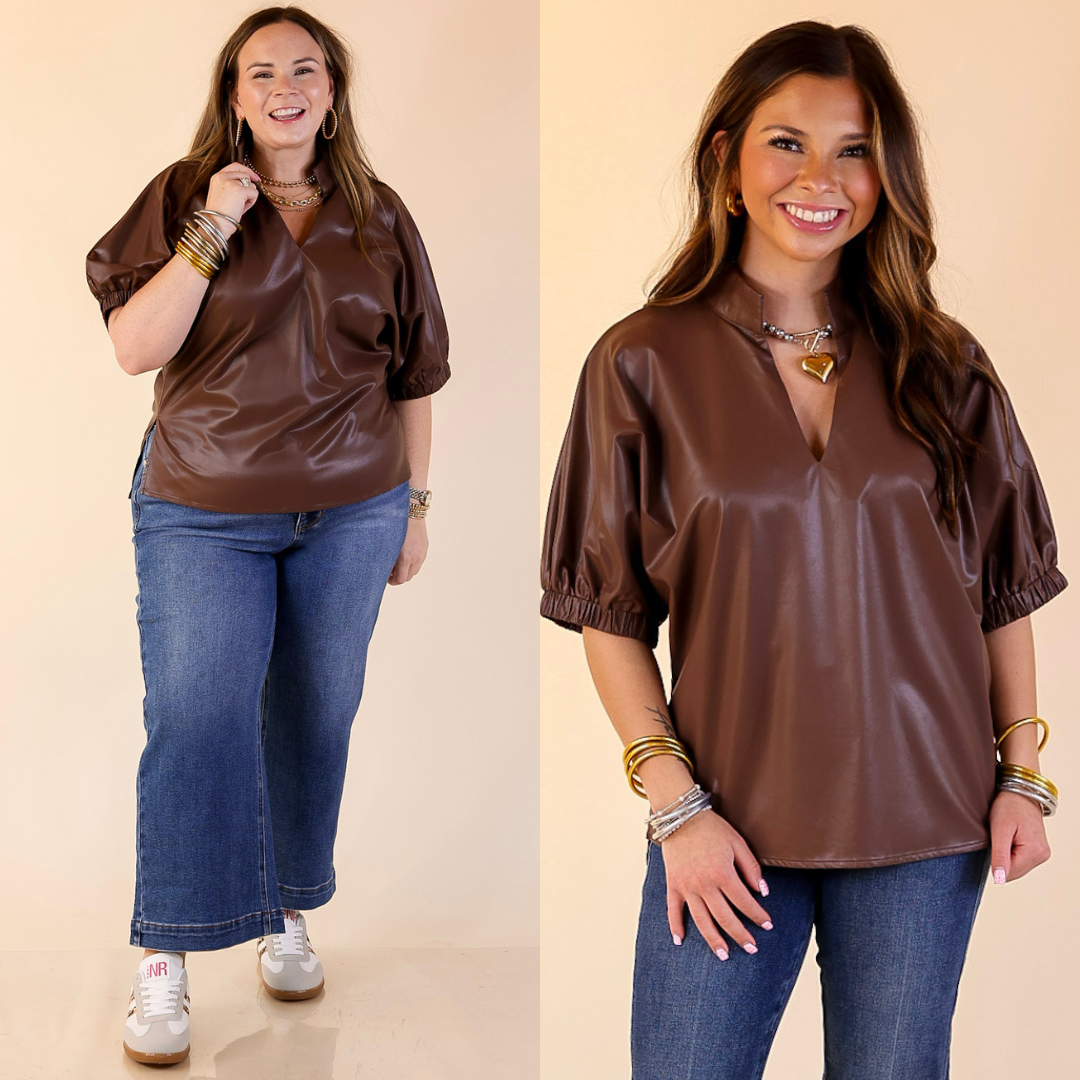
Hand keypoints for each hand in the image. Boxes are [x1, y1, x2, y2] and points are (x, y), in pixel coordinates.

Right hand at [204, 163, 261, 233]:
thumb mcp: (221, 193)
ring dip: (249, 196)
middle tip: (249, 196)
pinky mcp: (239, 190)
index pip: (235, 166)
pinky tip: (242, 208)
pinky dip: (251, 202)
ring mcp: (231, 183)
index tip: (254, 177)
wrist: (216, 224)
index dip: (246, 170)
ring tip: (239, 206)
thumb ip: (231, 184)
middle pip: (245, 174)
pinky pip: (254, 193)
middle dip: (250, 186)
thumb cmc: (220, 213)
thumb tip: (249, 181)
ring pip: (251, 185)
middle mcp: (223, 176)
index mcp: (217, 176)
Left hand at [388, 517, 427, 584]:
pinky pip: (419, 561)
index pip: (400, 579)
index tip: (385, 577)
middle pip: (408, 577)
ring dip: (406, 569)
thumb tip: (382, 568)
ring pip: (415, 570)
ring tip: (397, 562)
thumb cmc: (393, 524)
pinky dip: (412, 562)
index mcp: (406, 557)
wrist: (410, 510)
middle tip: (389, 570)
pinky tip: (405, 554)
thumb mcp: (387, 543)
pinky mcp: (425, 547)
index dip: (392, 581)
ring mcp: (423, 552)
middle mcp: (417, 556)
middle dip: (398, 576)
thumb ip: (385, 558)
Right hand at [661, 808, 772, 959]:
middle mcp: (704, 885)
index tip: (767, 925)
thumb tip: (763, 891)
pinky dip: (675, 926)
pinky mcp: (673, 884)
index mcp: (723, 873)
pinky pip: (673, 910)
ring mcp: (687, 887)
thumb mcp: (737, 842)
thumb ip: (751, 868)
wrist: (681, 816)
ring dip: (713, 940)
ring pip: (702, 920)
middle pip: (725, 918)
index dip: (758, 915)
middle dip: (740, 935)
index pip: (744, 902)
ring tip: (724, 955)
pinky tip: (680, 941)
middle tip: (751, 949)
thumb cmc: (711, 828)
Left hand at [989, 789, 1050, 883]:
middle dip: (1002, 859)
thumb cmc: (1009, 806)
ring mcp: (1042, 852)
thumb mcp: (999, 830)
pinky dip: (1011, 852)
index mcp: (1035, 852)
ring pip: (1017, 866)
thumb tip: (999, 879)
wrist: (1020, 792)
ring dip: (1006, 856)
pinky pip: (1020, 859)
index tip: (993, 845)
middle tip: (999, 838)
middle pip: (1014, 872)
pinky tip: (1009, 839)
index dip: (995, 863)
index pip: (1010, 874)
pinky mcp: (1038, 849)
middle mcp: (1042, 855)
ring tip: (1005, 837)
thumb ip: (1000, 856)